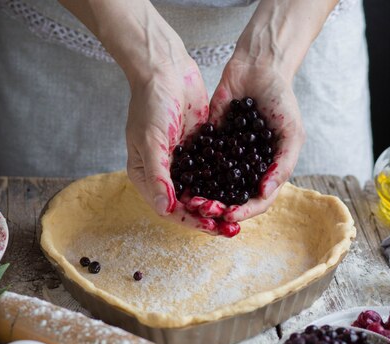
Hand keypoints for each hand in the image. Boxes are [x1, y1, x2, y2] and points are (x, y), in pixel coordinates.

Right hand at [126, 58, 238, 234]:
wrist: (165, 68)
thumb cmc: (151, 102)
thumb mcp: (152, 140)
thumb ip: (159, 175)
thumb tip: (164, 209)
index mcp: (146, 175)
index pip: (168, 207)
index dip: (190, 219)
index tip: (211, 225)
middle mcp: (164, 172)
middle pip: (187, 203)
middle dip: (208, 216)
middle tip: (231, 229)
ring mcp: (182, 160)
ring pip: (202, 190)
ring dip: (219, 203)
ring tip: (239, 216)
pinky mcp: (199, 147)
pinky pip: (212, 171)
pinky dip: (224, 182)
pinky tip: (243, 189)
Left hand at [208, 58, 305, 222]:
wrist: (258, 69)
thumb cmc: (281, 100)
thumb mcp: (291, 132)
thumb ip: (282, 164)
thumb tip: (264, 193)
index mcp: (270, 171)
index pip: (258, 201)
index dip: (245, 211)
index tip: (229, 215)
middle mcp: (248, 169)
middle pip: (234, 198)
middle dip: (219, 207)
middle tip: (204, 209)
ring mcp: (229, 157)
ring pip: (215, 186)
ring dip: (204, 196)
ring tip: (192, 200)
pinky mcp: (212, 142)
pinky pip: (201, 163)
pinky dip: (193, 174)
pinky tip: (183, 181)